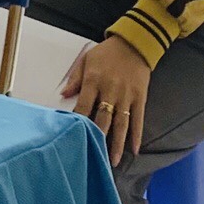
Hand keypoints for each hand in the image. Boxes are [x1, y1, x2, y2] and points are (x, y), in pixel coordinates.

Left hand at [62, 35, 151, 166]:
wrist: (135, 42)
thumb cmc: (106, 52)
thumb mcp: (86, 60)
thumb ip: (75, 79)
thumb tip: (62, 95)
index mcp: (93, 81)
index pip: (83, 106)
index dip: (79, 122)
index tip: (74, 137)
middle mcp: (110, 90)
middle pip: (103, 119)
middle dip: (98, 138)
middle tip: (94, 156)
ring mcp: (126, 95)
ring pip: (121, 123)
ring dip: (117, 143)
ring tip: (113, 160)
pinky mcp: (140, 97)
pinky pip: (138, 119)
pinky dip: (136, 135)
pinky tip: (135, 149)